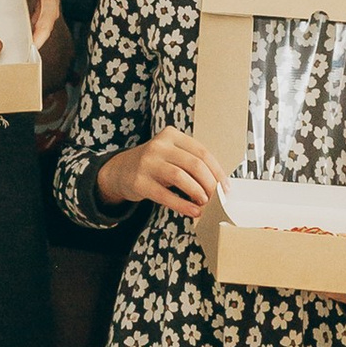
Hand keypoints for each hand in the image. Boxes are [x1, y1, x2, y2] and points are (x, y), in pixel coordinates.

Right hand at [100, 130, 221, 214]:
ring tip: (204, 203)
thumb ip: (191, 163)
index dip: (217, 171)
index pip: (202, 152)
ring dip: (197, 192)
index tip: (225, 187)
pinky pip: (165, 195)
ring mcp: (147, 163)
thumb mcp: (171, 155)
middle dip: (209, 183)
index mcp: (171, 135)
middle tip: (216, 197)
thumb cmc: (154, 165)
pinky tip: (193, 211)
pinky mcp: (139, 182)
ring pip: (180, 177)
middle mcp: (159, 146)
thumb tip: (218, 184)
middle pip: (194, 164)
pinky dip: (182, 205)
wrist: (120, 171)